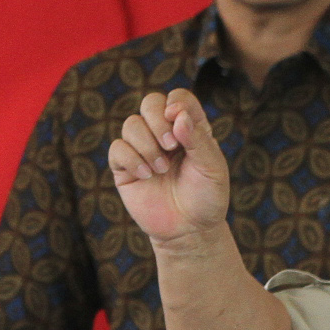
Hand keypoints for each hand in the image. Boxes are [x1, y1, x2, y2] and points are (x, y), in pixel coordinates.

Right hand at [107, 89, 229, 246]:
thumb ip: (197, 138)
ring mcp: (142, 150)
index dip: (176, 103)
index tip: (180, 123)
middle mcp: (164, 134)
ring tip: (161, 169)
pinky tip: (146, 176)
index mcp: (189, 128)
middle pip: (150, 103)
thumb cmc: (206, 197)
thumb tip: (176, 115)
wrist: (189, 231)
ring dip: (146, 144)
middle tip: (171, 146)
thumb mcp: (212, 167)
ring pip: (131, 124)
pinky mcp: (125, 168)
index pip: (178, 98)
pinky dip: (131, 159)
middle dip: (158, 121)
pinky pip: (117, 149)